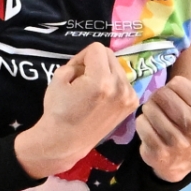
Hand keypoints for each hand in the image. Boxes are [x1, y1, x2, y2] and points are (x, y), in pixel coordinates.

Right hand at [15, 42, 138, 177]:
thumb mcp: (59, 77)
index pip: (97, 49)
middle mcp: (120, 87)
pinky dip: (113, 83)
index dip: (82, 56)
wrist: (66, 142)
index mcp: (101, 80)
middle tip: (82, 79)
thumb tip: (88, 62)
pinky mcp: (132, 104)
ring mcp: (129, 96)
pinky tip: (102, 97)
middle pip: (110, 55)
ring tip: (92, 90)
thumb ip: (76, 63)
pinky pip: (123, 81)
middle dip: (95, 62)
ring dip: (105, 72)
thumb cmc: (58, 111)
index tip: (75, 71)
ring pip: (117, 68)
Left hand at [137, 76, 190, 182]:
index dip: (172, 87)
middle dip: (158, 96)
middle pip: (162, 94)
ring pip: (150, 108)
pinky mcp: (159, 152)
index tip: (176, 97)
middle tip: (161, 105)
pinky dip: (142, 122)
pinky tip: (150, 127)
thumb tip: (175, 82)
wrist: (182, 160)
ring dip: (149, 109)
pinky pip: (141, 123)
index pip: (177, 83)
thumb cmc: (190, 123)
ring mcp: (178, 143)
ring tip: (155, 116)